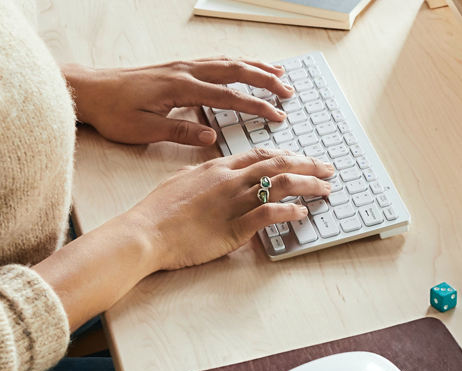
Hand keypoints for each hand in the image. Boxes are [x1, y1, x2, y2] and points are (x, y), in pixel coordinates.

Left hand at [64, 58, 294, 145]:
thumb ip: (180, 131)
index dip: (256, 105)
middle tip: (289, 92)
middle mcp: (183, 72)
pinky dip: (236, 63)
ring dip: (254, 66)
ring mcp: (181, 66)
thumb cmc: (114, 113)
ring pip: (225, 61)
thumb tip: (211, 135)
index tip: (278, 115)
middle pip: (233, 70)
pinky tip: (246, 67)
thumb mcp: (145, 130)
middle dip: (264, 80)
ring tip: (279, 73)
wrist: (89, 91)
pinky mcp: (177, 68)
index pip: (227, 96)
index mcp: (180, 88)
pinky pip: (214, 61)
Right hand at [123, 147, 335, 270]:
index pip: (260, 155)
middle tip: (328, 168)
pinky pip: (269, 214)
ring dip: (308, 185)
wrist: (146, 232)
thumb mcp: (183, 182)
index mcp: (217, 168)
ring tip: (326, 188)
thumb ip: (206, 178)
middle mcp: (229, 180)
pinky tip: (303, 212)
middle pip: (277, 165)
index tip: (303, 158)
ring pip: (279, 184)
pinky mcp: (235, 227)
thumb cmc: (159, 212)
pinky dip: (290, 211)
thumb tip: (218, 177)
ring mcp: (233, 202)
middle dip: (307, 164)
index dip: (286, 155)